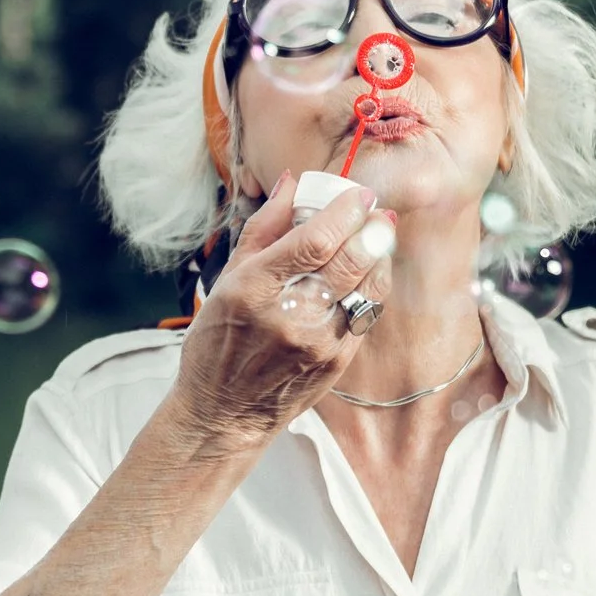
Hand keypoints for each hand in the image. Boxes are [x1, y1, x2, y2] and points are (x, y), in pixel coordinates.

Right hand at [164, 170, 395, 451]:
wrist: (222, 412)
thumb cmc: (217, 342)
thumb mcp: (226, 281)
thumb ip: (263, 229)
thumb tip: (291, 183)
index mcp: (253, 289)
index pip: (313, 241)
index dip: (345, 212)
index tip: (359, 195)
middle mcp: (288, 316)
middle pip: (348, 262)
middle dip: (371, 229)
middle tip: (377, 211)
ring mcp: (317, 343)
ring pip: (366, 288)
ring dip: (379, 256)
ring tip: (379, 236)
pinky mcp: (336, 363)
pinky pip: (367, 315)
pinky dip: (373, 288)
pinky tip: (370, 272)